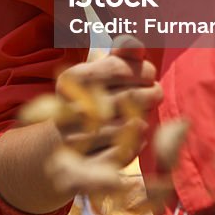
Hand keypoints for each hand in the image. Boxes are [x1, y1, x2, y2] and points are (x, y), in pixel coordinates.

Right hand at [49, 45, 162, 196]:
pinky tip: (138, 138)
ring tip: (144, 116)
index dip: (142, 70)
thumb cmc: (91, 100)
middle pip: (128, 98)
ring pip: (128, 129)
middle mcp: (67, 111)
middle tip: (155, 94)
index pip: (118, 67)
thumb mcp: (100, 73)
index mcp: (70, 81)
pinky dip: (135, 146)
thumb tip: (133, 43)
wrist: (59, 146)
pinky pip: (121, 157)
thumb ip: (120, 55)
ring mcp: (72, 143)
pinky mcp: (82, 170)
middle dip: (150, 94)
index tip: (149, 73)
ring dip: (144, 120)